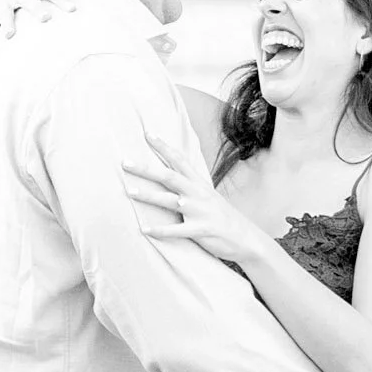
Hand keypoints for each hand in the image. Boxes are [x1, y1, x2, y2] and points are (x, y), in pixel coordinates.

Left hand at [121, 148, 264, 271]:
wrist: (246, 238)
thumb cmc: (221, 216)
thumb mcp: (207, 195)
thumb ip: (189, 185)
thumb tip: (169, 175)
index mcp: (199, 184)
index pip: (179, 160)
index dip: (163, 146)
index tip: (147, 134)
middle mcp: (198, 194)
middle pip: (169, 177)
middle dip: (146, 169)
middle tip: (124, 162)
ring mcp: (199, 212)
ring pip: (170, 201)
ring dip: (148, 196)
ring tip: (129, 191)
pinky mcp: (201, 230)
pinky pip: (177, 230)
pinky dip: (160, 230)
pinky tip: (144, 229)